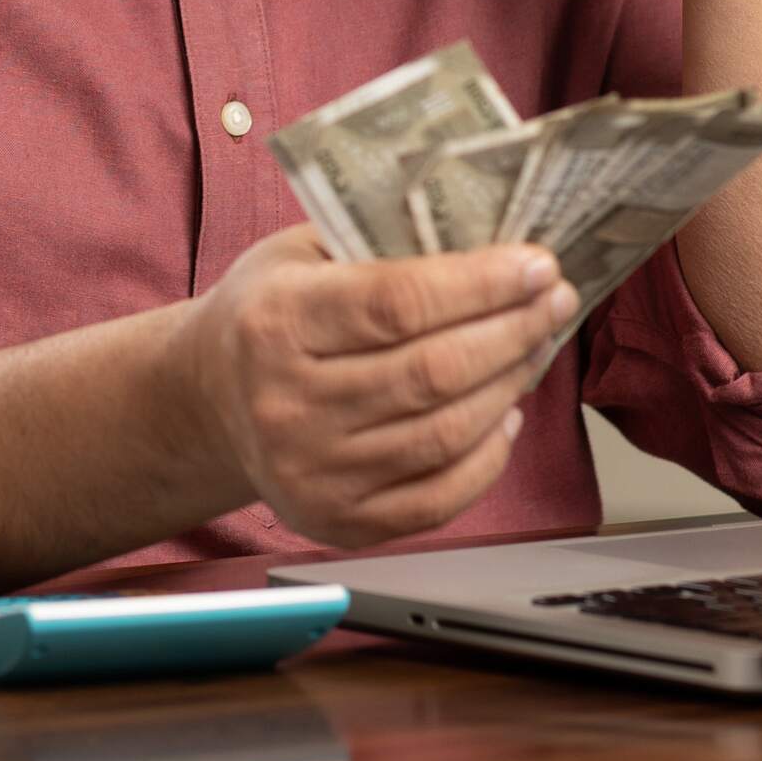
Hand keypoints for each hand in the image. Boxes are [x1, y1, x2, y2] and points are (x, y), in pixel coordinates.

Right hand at [178, 227, 578, 547]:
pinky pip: (439, 496)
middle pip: (433, 371)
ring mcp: (311, 471)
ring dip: (509, 386)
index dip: (481, 284)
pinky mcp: (336, 520)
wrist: (207, 401)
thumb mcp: (300, 255)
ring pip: (446, 433)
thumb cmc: (270, 314)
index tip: (536, 264)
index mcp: (276, 322)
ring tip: (535, 347)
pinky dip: (488, 456)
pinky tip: (505, 414)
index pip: (397, 302)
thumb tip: (492, 240)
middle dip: (512, 331)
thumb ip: (379, 244)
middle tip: (554, 301)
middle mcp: (286, 404)